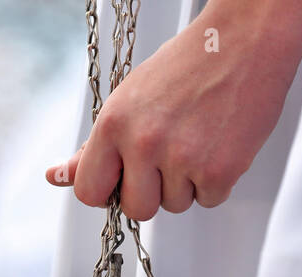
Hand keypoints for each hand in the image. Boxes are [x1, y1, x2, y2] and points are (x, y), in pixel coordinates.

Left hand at [46, 0, 301, 218]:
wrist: (245, 41)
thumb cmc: (188, 65)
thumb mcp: (129, 100)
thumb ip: (95, 146)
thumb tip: (57, 176)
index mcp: (114, 124)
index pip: (89, 192)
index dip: (108, 191)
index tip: (123, 181)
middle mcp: (144, 143)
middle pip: (136, 209)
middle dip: (152, 192)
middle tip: (169, 157)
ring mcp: (182, 159)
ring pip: (174, 205)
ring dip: (187, 183)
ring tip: (198, 139)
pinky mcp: (219, 171)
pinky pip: (209, 200)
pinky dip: (216, 181)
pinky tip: (218, 145)